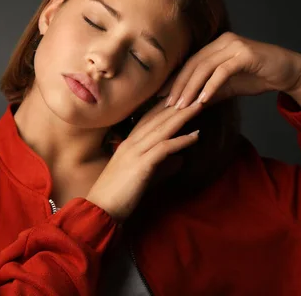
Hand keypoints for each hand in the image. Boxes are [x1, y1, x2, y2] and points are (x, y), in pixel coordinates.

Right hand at [86, 101, 202, 222]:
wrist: (101, 209)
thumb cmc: (119, 195)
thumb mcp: (143, 177)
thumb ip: (161, 167)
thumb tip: (180, 161)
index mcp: (129, 143)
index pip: (149, 118)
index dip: (166, 106)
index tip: (183, 94)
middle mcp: (131, 143)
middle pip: (158, 118)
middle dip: (178, 103)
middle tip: (196, 90)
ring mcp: (135, 152)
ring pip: (162, 128)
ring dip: (183, 116)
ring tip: (200, 105)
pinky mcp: (141, 165)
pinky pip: (164, 148)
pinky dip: (181, 140)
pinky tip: (196, 136)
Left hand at [165, 32, 300, 108]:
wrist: (289, 72)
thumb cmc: (258, 77)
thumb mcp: (227, 87)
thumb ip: (208, 92)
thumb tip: (187, 104)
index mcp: (215, 46)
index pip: (189, 64)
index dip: (174, 80)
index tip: (161, 97)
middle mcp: (222, 41)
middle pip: (193, 64)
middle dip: (179, 86)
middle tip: (167, 104)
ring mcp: (234, 46)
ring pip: (204, 68)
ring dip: (191, 88)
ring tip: (182, 106)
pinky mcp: (245, 54)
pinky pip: (222, 71)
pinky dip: (211, 86)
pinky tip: (203, 100)